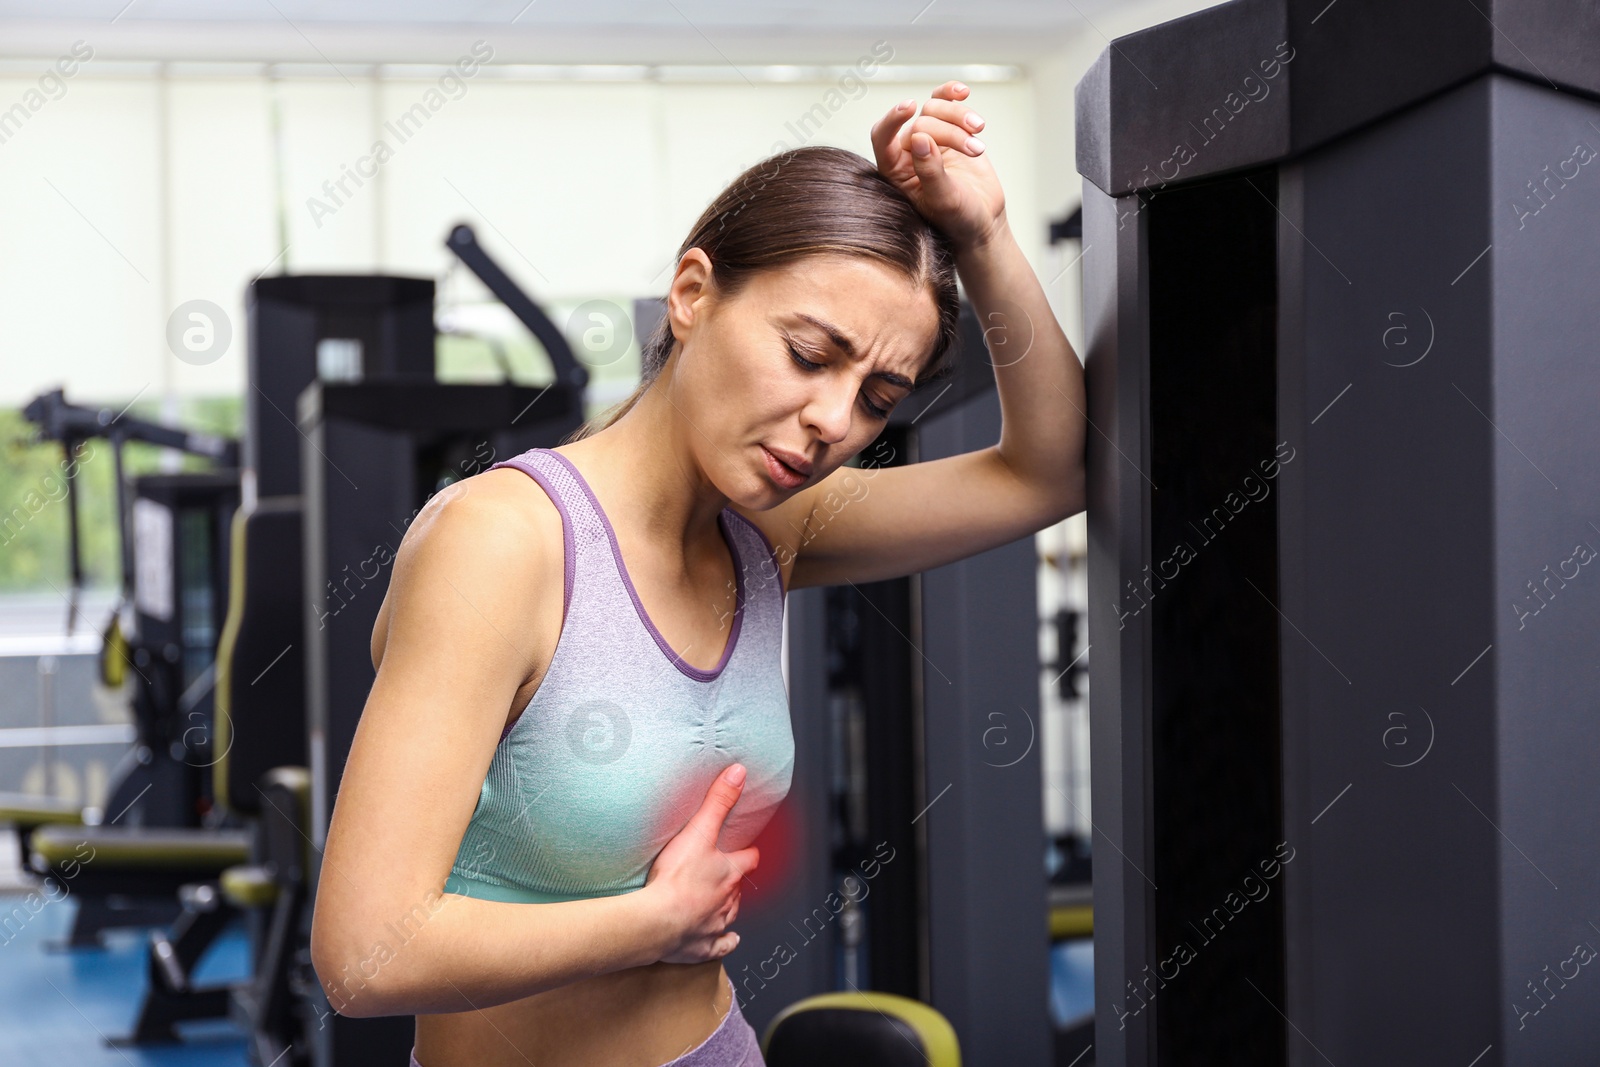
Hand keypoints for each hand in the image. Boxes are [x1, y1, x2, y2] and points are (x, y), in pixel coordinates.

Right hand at [644, 763, 760, 964]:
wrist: (657, 921)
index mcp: (729, 873)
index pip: (748, 859)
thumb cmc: (677, 878)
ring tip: (724, 903)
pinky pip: (720, 946)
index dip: (749, 854)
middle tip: (728, 875)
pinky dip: (725, 943)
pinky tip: (729, 941)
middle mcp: (728, 900)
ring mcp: (716, 925)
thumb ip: (718, 801)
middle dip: (735, 882)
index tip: (749, 850)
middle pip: (739, 889)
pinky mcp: (702, 946)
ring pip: (731, 915)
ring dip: (729, 908)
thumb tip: (739, 773)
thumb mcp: (698, 831)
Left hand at [871, 81, 1007, 252]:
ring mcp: (929, 139)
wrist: (982, 219)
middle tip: (975, 149)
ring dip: (959, 116)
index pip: (882, 137)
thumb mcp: (943, 200)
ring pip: (934, 109)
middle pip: (921, 123)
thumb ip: (930, 171)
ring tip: (979, 131)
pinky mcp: (949, 130)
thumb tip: (919, 138)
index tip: (909, 108)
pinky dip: (953, 94)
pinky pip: (944, 102)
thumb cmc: (958, 218)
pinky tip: (963, 91)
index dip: (891, 120)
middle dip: (950, 132)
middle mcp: (907, 152)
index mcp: (895, 171)